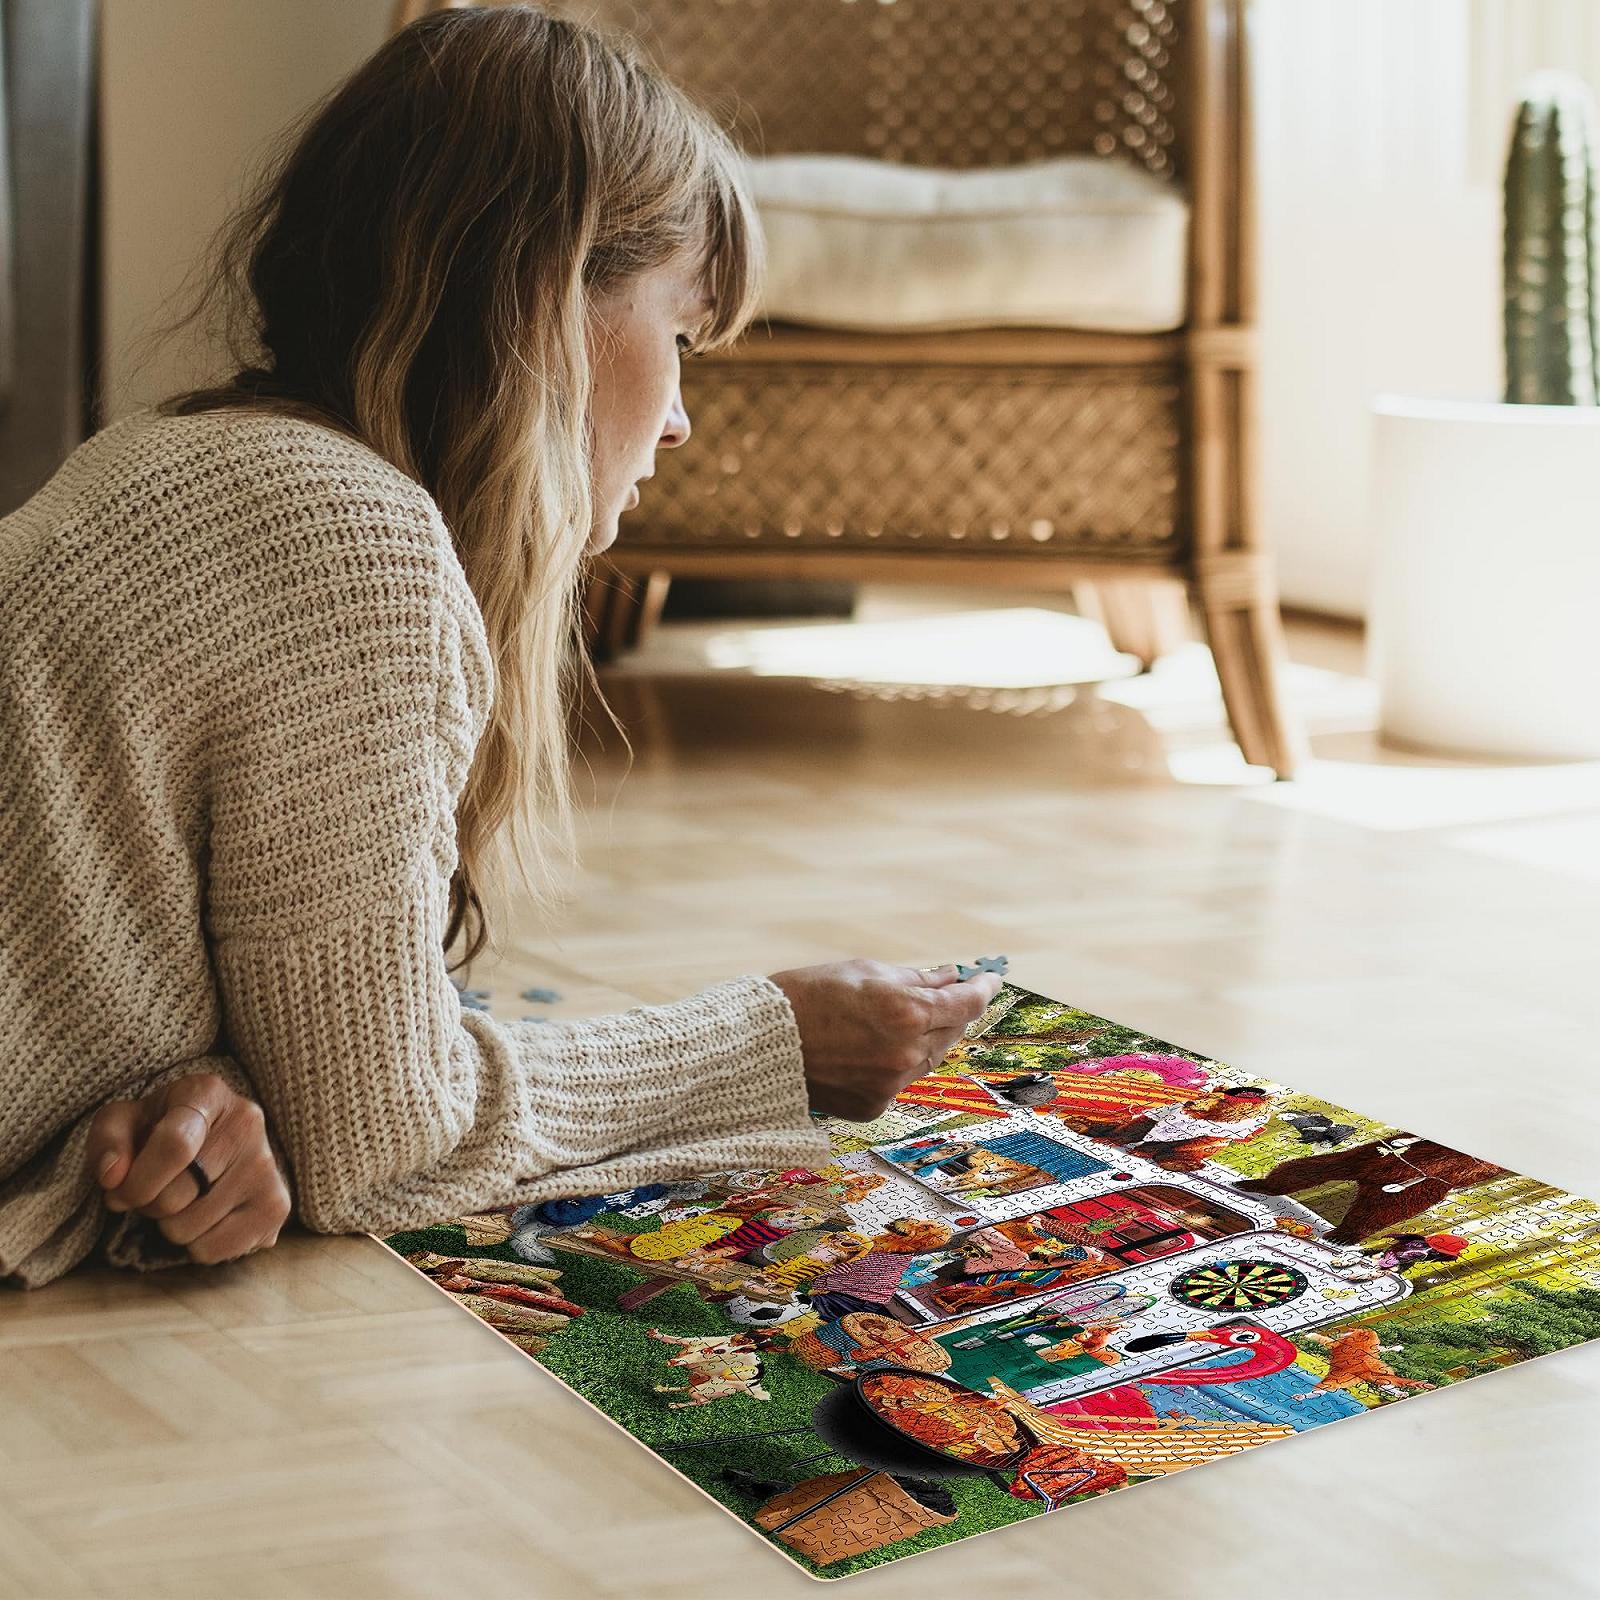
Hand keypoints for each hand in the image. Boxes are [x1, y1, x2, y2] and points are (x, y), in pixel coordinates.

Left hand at [85, 1072, 292, 1264]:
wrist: (213, 1140)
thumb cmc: (159, 1130)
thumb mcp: (123, 1121)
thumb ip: (107, 1141)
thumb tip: (112, 1177)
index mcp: (207, 1093)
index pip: (175, 1145)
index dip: (138, 1181)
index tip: (119, 1192)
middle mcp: (247, 1123)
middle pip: (176, 1196)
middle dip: (149, 1205)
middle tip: (154, 1190)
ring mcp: (267, 1166)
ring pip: (190, 1229)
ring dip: (171, 1226)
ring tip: (183, 1200)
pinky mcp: (276, 1206)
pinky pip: (214, 1251)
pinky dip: (196, 1246)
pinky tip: (206, 1217)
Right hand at [766, 959, 1004, 1121]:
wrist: (760, 1044)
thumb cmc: (807, 996)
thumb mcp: (864, 972)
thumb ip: (915, 978)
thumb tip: (950, 977)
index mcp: (906, 1011)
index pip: (966, 1004)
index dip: (982, 989)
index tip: (988, 980)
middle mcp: (905, 1052)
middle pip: (951, 1031)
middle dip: (952, 1012)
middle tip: (949, 994)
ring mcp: (891, 1083)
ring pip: (928, 1058)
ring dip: (924, 1037)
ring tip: (899, 1019)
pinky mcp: (874, 1106)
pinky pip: (900, 1081)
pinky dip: (896, 1063)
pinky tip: (873, 1047)